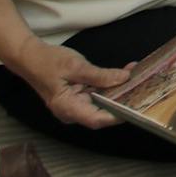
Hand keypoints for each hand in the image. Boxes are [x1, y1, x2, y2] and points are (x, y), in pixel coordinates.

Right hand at [9, 38, 133, 128]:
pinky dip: (111, 85)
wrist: (30, 57)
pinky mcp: (79, 96)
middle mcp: (73, 112)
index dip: (117, 115)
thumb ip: (100, 75)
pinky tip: (126, 72)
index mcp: (67, 108)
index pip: (97, 119)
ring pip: (103, 102)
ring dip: (120, 91)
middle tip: (145, 89)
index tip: (136, 106)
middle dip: (123, 100)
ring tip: (140, 78)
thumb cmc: (48, 62)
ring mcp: (76, 105)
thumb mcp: (75, 66)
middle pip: (102, 112)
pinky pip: (98, 94)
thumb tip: (124, 78)